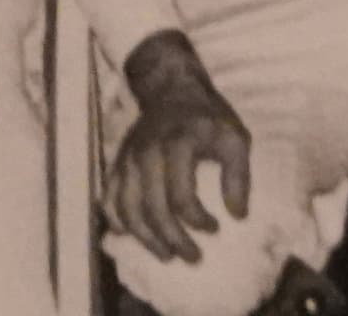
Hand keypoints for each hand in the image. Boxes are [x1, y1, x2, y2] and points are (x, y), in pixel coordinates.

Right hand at [111, 33, 254, 265]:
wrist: (172, 89)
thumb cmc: (207, 118)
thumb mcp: (234, 138)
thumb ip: (239, 176)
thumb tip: (237, 215)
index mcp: (177, 145)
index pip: (181, 196)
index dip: (198, 221)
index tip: (216, 229)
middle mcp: (146, 153)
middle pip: (153, 209)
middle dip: (174, 240)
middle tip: (193, 258)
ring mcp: (127, 159)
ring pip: (127, 209)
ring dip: (146, 238)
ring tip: (166, 255)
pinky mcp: (118, 163)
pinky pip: (109, 198)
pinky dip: (116, 220)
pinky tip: (130, 235)